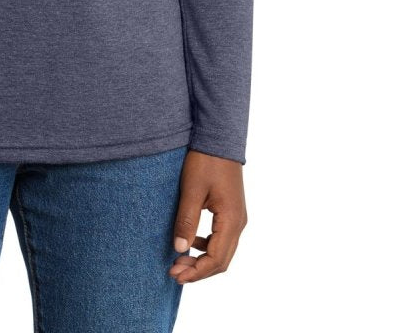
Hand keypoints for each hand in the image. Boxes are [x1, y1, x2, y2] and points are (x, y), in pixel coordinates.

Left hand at [169, 149, 247, 283]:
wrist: (219, 137)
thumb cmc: (206, 160)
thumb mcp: (192, 189)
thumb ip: (187, 220)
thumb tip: (179, 250)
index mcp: (231, 220)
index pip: (216, 259)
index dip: (196, 272)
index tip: (175, 275)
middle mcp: (239, 223)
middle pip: (221, 260)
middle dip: (198, 271)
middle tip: (173, 273)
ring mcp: (237, 218)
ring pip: (222, 251)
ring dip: (202, 260)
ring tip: (179, 260)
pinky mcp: (232, 212)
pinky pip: (222, 239)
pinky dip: (206, 247)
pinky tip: (191, 242)